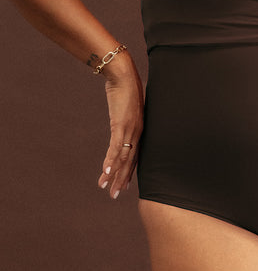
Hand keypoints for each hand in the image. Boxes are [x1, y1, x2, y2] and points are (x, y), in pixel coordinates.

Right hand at [96, 53, 143, 198]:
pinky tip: (105, 173)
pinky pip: (115, 147)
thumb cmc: (127, 88)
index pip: (135, 156)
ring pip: (122, 158)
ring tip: (106, 189)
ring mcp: (130, 130)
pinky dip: (109, 161)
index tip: (124, 185)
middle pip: (129, 161)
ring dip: (113, 175)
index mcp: (140, 130)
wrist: (124, 75)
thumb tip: (123, 120)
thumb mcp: (128, 107)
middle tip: (115, 195)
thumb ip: (126, 117)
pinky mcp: (120, 125)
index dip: (129, 172)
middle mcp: (137, 132)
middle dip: (121, 179)